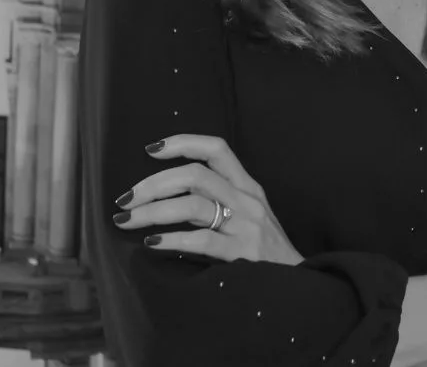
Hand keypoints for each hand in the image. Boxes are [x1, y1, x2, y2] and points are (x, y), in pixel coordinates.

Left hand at [113, 134, 304, 265]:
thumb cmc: (266, 250)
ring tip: (128, 220)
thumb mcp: (249, 215)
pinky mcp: (243, 253)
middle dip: (154, 183)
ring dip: (153, 211)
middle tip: (126, 198)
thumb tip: (166, 196)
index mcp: (248, 186)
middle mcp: (247, 200)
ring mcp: (246, 226)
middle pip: (195, 175)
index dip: (183, 143)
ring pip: (192, 205)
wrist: (300, 282)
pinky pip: (200, 240)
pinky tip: (152, 244)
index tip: (150, 149)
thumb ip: (218, 201)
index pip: (216, 149)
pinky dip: (171, 240)